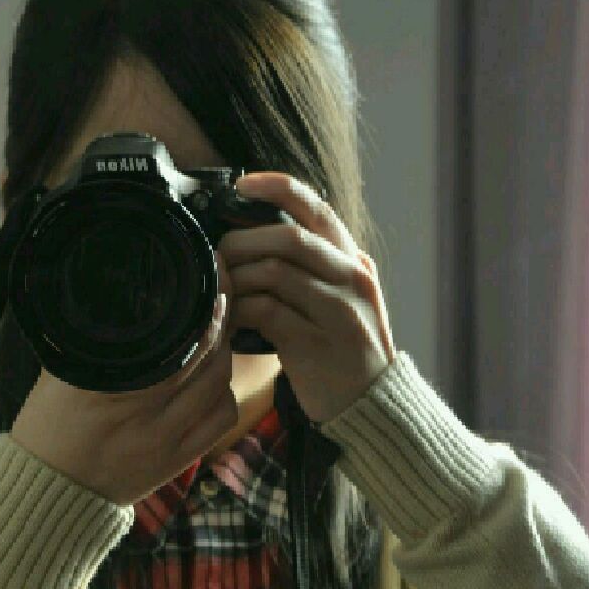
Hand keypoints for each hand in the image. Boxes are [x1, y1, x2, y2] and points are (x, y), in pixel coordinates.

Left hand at [218, 172, 396, 424]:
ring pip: (274, 272)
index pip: (317, 209)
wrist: (371, 404)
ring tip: (220, 289)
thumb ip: (312, 270)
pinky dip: (240, 311)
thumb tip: (254, 240)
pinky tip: (230, 318)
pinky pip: (267, 312)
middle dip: (242, 241)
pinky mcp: (317, 344)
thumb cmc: (344, 351)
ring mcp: (338, 311)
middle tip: (217, 254)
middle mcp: (352, 279)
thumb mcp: (340, 300)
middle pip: (288, 238)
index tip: (242, 184)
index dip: (278, 188)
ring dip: (236, 277)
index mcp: (355, 263)